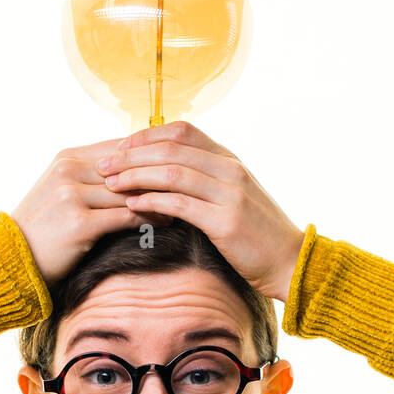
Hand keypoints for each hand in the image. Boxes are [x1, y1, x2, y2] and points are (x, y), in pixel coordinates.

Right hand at [10, 137, 172, 287]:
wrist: (11, 260)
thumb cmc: (43, 230)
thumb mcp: (62, 193)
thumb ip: (91, 179)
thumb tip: (130, 174)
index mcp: (68, 158)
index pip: (120, 147)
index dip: (151, 155)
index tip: (178, 163)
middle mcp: (70, 170)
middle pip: (129, 166)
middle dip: (160, 175)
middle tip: (189, 182)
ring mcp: (73, 195)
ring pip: (130, 190)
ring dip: (160, 197)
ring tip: (184, 204)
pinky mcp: (79, 222)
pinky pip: (125, 216)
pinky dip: (149, 218)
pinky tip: (167, 222)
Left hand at [95, 120, 305, 301]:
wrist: (290, 262)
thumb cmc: (257, 236)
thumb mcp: (233, 200)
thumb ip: (205, 184)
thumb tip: (166, 181)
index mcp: (229, 159)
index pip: (181, 131)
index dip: (146, 136)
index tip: (119, 149)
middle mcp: (230, 169)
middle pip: (171, 148)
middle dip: (131, 155)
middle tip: (103, 165)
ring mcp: (230, 193)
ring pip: (172, 172)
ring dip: (136, 176)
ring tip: (110, 183)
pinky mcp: (226, 221)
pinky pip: (181, 204)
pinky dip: (153, 202)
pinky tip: (132, 205)